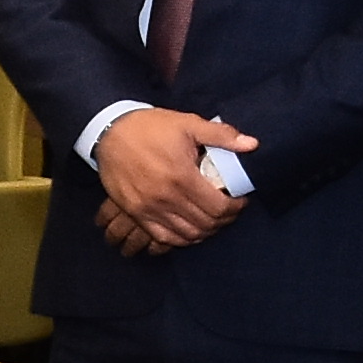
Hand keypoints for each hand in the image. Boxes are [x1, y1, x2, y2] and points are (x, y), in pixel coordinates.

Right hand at [89, 107, 253, 253]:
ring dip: (205, 231)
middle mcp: (166, 198)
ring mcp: (149, 209)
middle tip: (229, 210)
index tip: (240, 201)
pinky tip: (190, 230)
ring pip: (187, 234)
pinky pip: (163, 238)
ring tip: (212, 219)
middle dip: (224, 220)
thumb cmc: (150, 127)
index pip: (219, 207)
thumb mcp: (187, 124)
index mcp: (182, 177)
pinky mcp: (136, 213)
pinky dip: (181, 239)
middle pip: (206, 224)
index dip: (236, 208)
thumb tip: (252, 145)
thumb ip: (221, 136)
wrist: (110, 131)